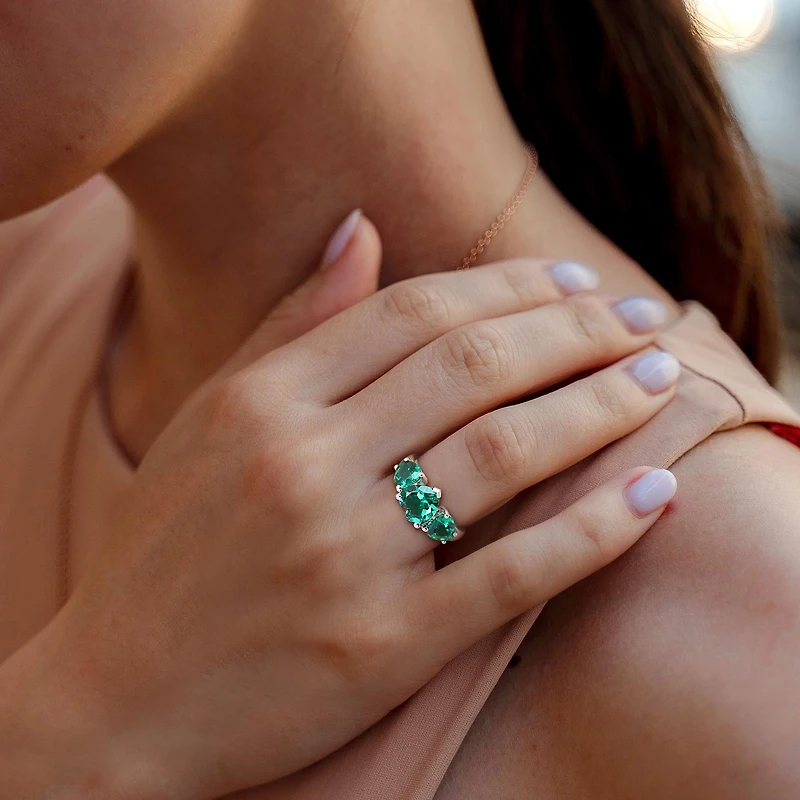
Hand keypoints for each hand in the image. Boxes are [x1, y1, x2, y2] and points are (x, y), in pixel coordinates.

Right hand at [0, 213, 679, 798]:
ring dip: (603, 407)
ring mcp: (346, 558)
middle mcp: (304, 465)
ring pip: (506, 454)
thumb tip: (360, 227)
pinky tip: (654, 493)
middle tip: (644, 316)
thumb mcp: (209, 420)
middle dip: (577, 331)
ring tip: (663, 379)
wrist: (115, 700)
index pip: (414, 314)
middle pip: (474, 368)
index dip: (510, 288)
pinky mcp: (382, 646)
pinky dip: (592, 532)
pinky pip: (510, 576)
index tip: (575, 284)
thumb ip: (289, 323)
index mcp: (261, 402)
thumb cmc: (161, 552)